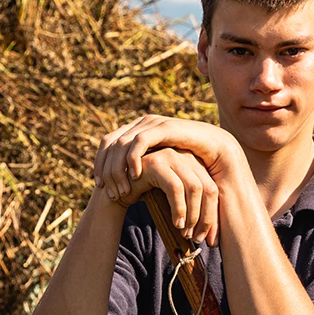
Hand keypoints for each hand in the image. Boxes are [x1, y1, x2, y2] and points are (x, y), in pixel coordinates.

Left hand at [93, 115, 243, 202]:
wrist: (214, 149)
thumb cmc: (187, 162)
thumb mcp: (158, 166)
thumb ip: (141, 168)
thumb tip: (117, 182)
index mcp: (136, 130)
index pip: (107, 144)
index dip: (99, 164)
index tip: (99, 185)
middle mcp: (141, 123)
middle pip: (110, 144)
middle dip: (106, 169)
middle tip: (108, 191)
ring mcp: (152, 123)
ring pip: (122, 143)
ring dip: (118, 168)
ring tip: (121, 188)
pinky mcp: (163, 127)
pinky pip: (140, 141)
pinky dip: (133, 157)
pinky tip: (134, 174)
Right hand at [111, 149, 219, 245]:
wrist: (118, 189)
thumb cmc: (150, 198)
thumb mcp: (176, 203)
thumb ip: (195, 214)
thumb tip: (214, 240)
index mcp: (195, 164)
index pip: (213, 190)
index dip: (213, 217)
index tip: (209, 240)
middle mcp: (186, 156)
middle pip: (208, 189)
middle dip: (205, 218)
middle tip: (197, 238)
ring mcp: (171, 156)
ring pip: (194, 188)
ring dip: (192, 215)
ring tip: (184, 232)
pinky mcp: (156, 162)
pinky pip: (175, 187)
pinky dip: (179, 208)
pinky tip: (175, 223)